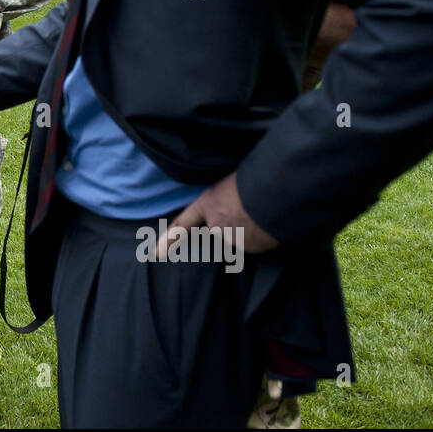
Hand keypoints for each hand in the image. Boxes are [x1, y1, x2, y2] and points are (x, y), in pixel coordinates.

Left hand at [153, 172, 278, 261]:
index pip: (183, 224)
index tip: (156, 253)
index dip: (169, 239)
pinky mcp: (252, 249)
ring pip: (241, 237)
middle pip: (221, 230)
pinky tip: (271, 220)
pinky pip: (257, 243)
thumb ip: (225, 199)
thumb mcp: (231, 182)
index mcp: (208, 204)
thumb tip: (235, 209)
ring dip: (251, 229)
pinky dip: (263, 236)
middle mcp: (216, 225)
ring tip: (264, 210)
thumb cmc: (255, 178)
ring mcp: (233, 239)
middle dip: (233, 223)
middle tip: (250, 208)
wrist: (276, 191)